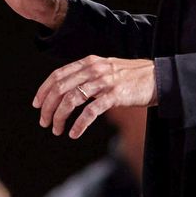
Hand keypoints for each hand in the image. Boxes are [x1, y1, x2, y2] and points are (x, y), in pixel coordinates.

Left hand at [34, 55, 157, 138]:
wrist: (158, 77)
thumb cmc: (131, 77)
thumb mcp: (106, 70)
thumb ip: (87, 76)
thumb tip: (66, 91)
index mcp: (89, 63)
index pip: (58, 75)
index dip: (43, 90)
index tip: (36, 104)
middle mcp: (94, 70)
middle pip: (60, 88)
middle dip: (48, 107)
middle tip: (44, 122)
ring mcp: (104, 82)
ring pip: (72, 100)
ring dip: (60, 117)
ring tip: (57, 130)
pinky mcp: (115, 96)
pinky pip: (91, 112)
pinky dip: (79, 124)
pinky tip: (74, 133)